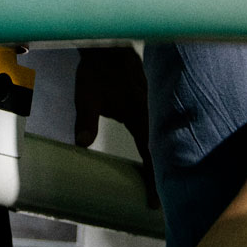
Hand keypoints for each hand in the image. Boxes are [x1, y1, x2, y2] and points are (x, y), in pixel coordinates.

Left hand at [72, 44, 156, 202]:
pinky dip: (160, 143)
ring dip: (163, 160)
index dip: (152, 179)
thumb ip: (86, 119)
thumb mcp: (87, 95)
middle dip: (162, 177)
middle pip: (161, 151)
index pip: (150, 154)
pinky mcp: (150, 100)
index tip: (154, 201)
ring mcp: (152, 105)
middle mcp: (151, 112)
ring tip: (162, 182)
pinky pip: (159, 126)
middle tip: (161, 202)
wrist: (108, 45)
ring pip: (162, 139)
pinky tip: (158, 151)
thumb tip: (83, 143)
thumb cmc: (98, 70)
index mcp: (140, 115)